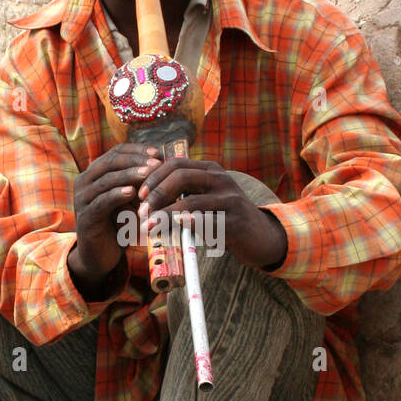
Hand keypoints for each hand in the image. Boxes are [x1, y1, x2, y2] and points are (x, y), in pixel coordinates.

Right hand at [69, 141, 161, 294]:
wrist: (101, 256)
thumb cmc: (120, 225)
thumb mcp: (133, 200)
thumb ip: (143, 184)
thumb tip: (169, 167)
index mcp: (96, 173)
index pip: (117, 152)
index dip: (138, 150)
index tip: (158, 153)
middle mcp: (85, 181)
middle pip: (111, 161)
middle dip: (136, 160)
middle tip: (157, 163)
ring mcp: (82, 198)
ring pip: (107, 179)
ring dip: (130, 175)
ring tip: (149, 173)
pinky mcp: (85, 216)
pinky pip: (101, 201)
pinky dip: (117, 195)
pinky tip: (132, 193)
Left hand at [139, 157, 287, 269]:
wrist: (260, 236)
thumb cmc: (224, 218)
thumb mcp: (205, 200)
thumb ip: (182, 195)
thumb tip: (145, 203)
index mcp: (210, 170)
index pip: (175, 164)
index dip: (153, 177)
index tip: (140, 195)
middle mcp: (221, 179)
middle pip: (181, 177)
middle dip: (156, 194)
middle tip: (142, 212)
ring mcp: (230, 200)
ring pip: (191, 202)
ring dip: (165, 215)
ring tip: (149, 227)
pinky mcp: (236, 222)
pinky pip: (208, 222)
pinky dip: (189, 225)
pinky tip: (175, 230)